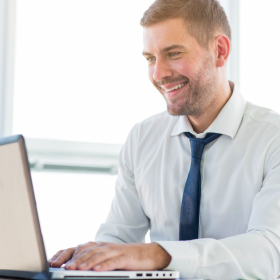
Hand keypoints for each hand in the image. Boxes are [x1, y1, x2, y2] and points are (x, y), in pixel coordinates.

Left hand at [48, 241, 170, 270]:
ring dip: (86, 262)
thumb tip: (77, 266)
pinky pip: (113, 261)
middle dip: (74, 259)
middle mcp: (106, 246)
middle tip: (63, 267)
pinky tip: (97, 270)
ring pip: (98, 256)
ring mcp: (116, 251)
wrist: (147, 254)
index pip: (81, 248)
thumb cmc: (126, 257)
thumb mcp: (108, 257)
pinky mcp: (125, 257)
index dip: (68, 253)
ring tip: (76, 269)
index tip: (56, 261)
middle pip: (88, 251)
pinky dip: (104, 265)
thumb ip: (94, 259)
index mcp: (100, 246)